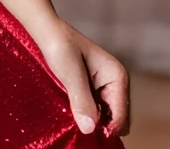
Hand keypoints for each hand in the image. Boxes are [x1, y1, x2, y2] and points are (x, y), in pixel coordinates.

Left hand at [25, 15, 129, 138]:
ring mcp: (105, 88)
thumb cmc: (61, 46)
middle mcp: (116, 83)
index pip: (121, 113)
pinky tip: (74, 119)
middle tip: (82, 133)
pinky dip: (88, 118)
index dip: (108, 129)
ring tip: (77, 125)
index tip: (90, 136)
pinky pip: (96, 112)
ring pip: (106, 118)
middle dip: (103, 128)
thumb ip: (82, 101)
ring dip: (94, 124)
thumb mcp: (70, 74)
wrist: (48, 32)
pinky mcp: (93, 91)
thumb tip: (90, 129)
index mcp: (118, 76)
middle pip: (117, 119)